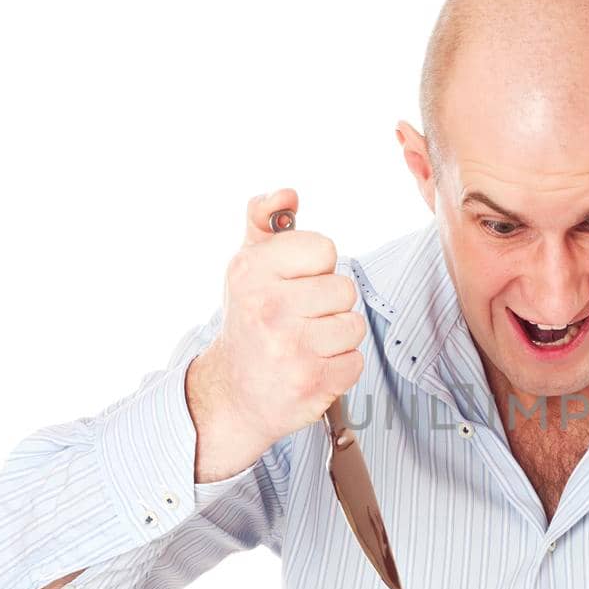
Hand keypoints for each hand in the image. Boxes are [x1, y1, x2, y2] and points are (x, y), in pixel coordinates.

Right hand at [186, 189, 365, 481]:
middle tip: (299, 319)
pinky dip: (338, 367)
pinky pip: (355, 361)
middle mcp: (268, 308)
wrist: (233, 394)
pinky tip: (311, 368)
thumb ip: (264, 220)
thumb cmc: (249, 321)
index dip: (315, 267)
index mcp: (253, 272)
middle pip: (344, 289)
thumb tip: (287, 194)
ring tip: (306, 344)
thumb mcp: (247, 265)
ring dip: (336, 337)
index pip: (324, 249)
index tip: (294, 283)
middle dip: (328, 304)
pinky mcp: (311, 383)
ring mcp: (290, 349)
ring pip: (353, 325)